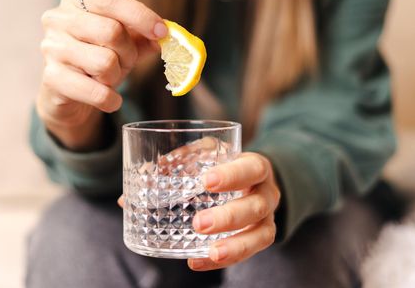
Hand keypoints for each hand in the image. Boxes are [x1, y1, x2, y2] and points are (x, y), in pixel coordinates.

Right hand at [37, 0, 166, 148]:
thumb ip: (144, 34)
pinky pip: (96, 92)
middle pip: (111, 31)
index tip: (162, 32)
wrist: (67, 91)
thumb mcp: (123, 41)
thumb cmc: (97, 56)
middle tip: (127, 61)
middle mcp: (58, 19)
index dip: (140, 15)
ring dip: (117, 75)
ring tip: (109, 77)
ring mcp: (51, 48)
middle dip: (128, 52)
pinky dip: (111, 99)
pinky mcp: (51, 78)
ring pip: (105, 62)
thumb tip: (166, 36)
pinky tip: (111, 99)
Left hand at [187, 152, 280, 270]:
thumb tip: (147, 176)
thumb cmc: (226, 165)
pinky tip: (198, 261)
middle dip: (228, 217)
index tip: (206, 181)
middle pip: (256, 206)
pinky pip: (249, 253)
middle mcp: (267, 193)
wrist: (253, 179)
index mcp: (256, 166)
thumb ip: (185, 159)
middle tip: (199, 223)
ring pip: (262, 235)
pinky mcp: (261, 237)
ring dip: (235, 246)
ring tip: (212, 252)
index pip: (252, 168)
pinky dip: (225, 260)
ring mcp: (267, 218)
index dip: (232, 176)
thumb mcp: (210, 154)